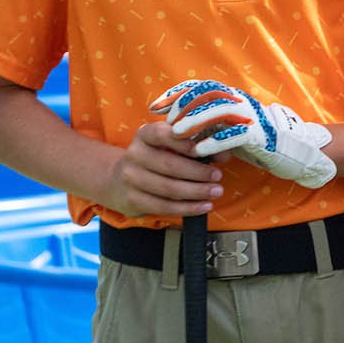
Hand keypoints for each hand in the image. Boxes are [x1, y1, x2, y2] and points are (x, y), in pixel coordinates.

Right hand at [101, 119, 223, 218]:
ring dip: (196, 192)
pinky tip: (204, 206)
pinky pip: (164, 206)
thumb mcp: (169, 146)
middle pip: (169, 165)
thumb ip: (196, 146)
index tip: (205, 148)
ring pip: (168, 188)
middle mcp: (134, 154)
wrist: (118, 180)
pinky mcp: (132, 200)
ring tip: (216, 192)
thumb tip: (224, 153)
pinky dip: (187, 208)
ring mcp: (130, 178)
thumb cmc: (154, 158)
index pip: (163, 134)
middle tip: (218, 176)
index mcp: (145, 135)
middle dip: (198, 172)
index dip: (184, 142)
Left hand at [149, 79, 336, 188]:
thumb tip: (173, 126)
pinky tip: (200, 151)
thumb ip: (205, 124)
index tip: (154, 107)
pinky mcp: (258, 134)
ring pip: (218, 111)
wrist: (289, 148)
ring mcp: (249, 116)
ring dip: (195, 121)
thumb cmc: (252, 139)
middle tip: (164, 120)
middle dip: (183, 105)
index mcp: (229, 97)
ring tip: (176, 134)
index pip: (199, 88)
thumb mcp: (225, 128)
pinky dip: (215, 142)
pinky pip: (234, 135)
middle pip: (207, 94)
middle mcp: (238, 101)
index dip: (176, 94)